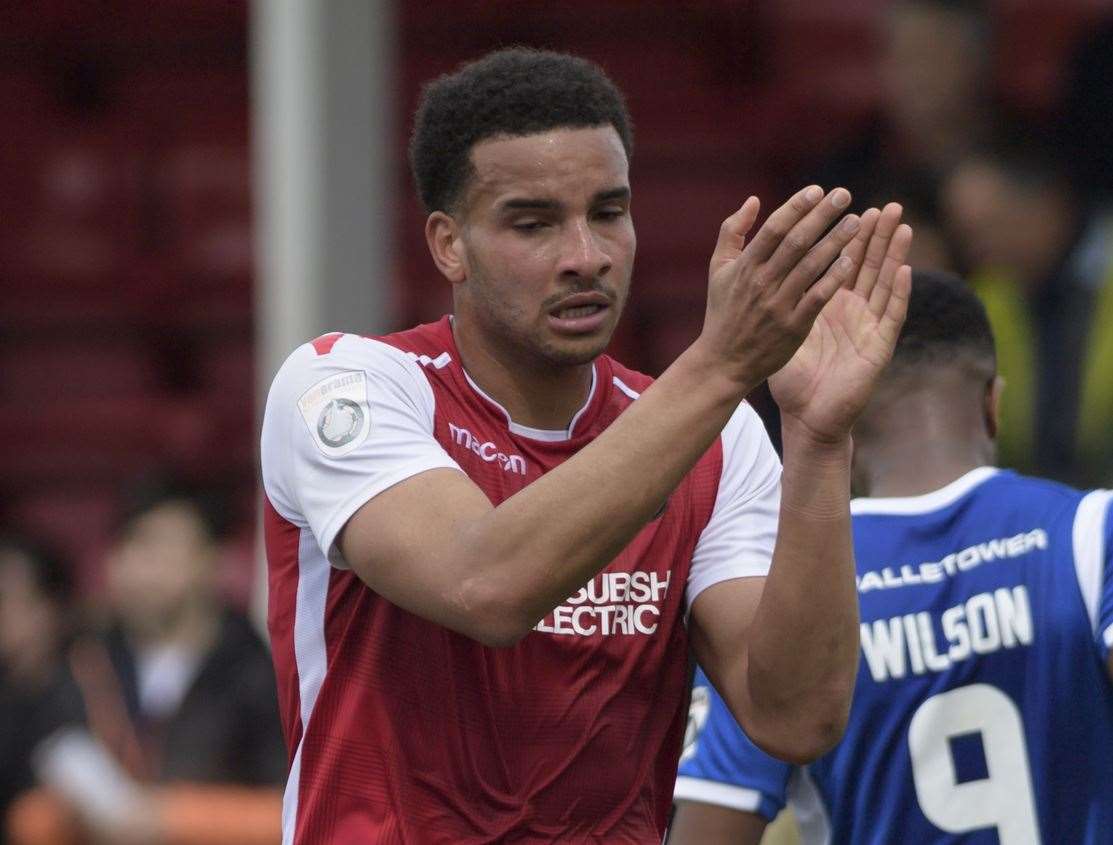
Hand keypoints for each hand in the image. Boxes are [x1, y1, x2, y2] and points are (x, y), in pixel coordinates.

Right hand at [697, 185, 864, 392]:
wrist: (724, 361)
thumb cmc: (724, 311)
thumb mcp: (718, 269)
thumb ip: (733, 231)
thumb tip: (753, 200)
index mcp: (745, 266)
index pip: (774, 228)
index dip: (796, 207)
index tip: (818, 190)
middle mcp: (762, 282)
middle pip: (796, 242)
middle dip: (821, 216)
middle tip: (844, 195)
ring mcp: (778, 305)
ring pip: (811, 266)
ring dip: (836, 241)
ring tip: (856, 222)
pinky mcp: (793, 326)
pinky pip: (817, 297)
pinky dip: (833, 278)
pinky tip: (851, 261)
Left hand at [769, 202, 912, 442]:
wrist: (807, 417)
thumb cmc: (793, 379)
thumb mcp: (783, 331)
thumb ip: (779, 299)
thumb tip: (764, 271)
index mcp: (828, 305)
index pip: (840, 262)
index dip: (846, 236)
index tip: (846, 207)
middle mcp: (853, 312)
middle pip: (868, 266)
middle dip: (877, 236)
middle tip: (885, 206)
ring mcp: (868, 328)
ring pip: (885, 284)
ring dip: (894, 255)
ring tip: (900, 225)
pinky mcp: (878, 348)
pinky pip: (891, 317)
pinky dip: (899, 293)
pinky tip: (905, 271)